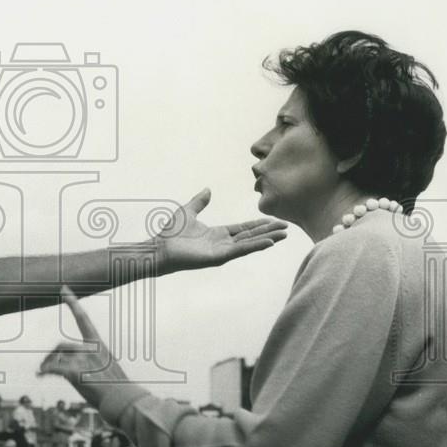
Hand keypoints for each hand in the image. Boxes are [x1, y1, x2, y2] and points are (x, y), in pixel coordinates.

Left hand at [38, 287, 128, 408]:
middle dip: (50, 356)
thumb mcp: (109, 369)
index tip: (63, 288)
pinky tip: (39, 376)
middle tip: (43, 367)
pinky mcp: (75, 373)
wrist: (123, 401)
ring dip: (46, 366)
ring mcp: (82, 360)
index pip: (83, 318)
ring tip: (42, 374)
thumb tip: (73, 368)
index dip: (72, 302)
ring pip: (55, 359)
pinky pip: (52, 369)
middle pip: (60, 346)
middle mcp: (89, 348)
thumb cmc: (118, 390)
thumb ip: (92, 363)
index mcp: (99, 345)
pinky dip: (44, 372)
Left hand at [154, 187, 286, 272]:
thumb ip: (199, 202)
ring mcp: (222, 251)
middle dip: (268, 231)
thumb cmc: (170, 234)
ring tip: (283, 235)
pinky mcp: (219, 257)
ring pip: (249, 243)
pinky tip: (268, 242)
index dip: (259, 224)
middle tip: (286, 227)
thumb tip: (207, 189)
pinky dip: (255, 246)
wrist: (160, 248)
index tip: (273, 220)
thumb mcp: (188, 212)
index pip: (243, 228)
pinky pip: (240, 251)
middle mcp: (223, 243)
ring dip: (267, 239)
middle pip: (251, 236)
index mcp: (218, 233)